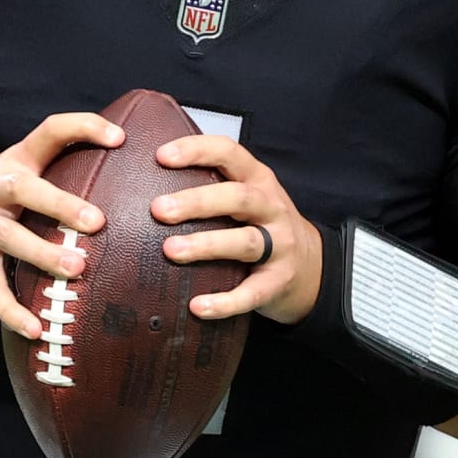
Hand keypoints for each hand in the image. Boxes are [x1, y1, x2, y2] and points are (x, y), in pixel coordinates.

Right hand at [0, 113, 120, 339]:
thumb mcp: (16, 169)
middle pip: (25, 189)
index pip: (51, 132)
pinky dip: (12, 311)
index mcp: (15, 161)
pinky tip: (36, 329)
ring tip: (78, 269)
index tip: (119, 137)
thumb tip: (123, 176)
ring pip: (10, 239)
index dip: (84, 127)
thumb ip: (58, 169)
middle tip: (97, 222)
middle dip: (60, 204)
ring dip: (43, 255)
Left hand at [151, 136, 322, 324]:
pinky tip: (198, 306)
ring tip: (171, 250)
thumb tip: (146, 181)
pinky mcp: (278, 282)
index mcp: (258, 179)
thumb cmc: (262, 224)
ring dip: (206, 245)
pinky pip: (252, 292)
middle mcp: (271, 207)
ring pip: (244, 242)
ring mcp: (279, 245)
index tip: (161, 156)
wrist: (311, 265)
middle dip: (197, 202)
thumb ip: (211, 184)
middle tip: (159, 209)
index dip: (196, 150)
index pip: (229, 153)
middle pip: (237, 198)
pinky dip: (225, 301)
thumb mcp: (246, 195)